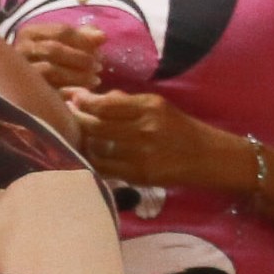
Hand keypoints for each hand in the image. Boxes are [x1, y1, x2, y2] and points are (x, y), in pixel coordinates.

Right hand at [9, 15, 109, 114]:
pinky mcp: (23, 92)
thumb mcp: (60, 42)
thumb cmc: (47, 58)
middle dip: (80, 58)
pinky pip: (47, 91)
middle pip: (54, 49)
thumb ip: (82, 36)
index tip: (101, 47)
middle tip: (98, 66)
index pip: (61, 31)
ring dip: (77, 75)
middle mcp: (19, 50)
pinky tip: (81, 93)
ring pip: (51, 70)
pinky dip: (67, 91)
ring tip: (94, 80)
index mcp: (29, 33)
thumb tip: (101, 37)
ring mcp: (19, 71)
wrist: (16, 83)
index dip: (84, 39)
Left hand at [61, 91, 246, 194]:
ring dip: (82, 142)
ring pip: (96, 148)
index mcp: (149, 107)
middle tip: (63, 117)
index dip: (82, 101)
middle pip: (95, 125)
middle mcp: (144, 129)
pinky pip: (104, 168)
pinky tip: (87, 156)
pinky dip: (92, 161)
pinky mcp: (139, 175)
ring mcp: (140, 154)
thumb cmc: (180, 129)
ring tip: (75, 137)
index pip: (105, 104)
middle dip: (75, 120)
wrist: (209, 157)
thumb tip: (94, 97)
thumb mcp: (159, 107)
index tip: (70, 98)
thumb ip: (127, 103)